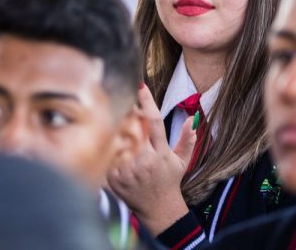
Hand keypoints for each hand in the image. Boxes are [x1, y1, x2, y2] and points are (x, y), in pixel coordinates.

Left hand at [108, 83, 197, 235]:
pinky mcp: (114, 179)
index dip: (147, 102)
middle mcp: (144, 160)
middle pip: (131, 126)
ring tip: (111, 115)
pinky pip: (105, 155)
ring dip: (114, 126)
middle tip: (123, 100)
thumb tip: (192, 118)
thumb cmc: (169, 181)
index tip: (141, 85)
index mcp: (160, 152)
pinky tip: (103, 137)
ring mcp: (127, 170)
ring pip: (115, 138)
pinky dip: (104, 145)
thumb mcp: (183, 160)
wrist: (158, 209)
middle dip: (126, 111)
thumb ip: (188, 139)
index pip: (154, 122)